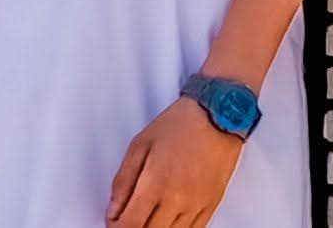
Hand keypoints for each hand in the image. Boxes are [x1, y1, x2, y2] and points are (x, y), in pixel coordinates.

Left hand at [106, 95, 243, 226]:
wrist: (219, 116)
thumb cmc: (181, 124)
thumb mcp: (140, 144)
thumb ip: (123, 180)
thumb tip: (114, 209)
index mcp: (156, 183)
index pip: (130, 226)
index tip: (114, 222)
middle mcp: (177, 200)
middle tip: (130, 217)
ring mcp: (195, 207)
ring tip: (149, 214)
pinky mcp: (210, 207)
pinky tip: (168, 217)